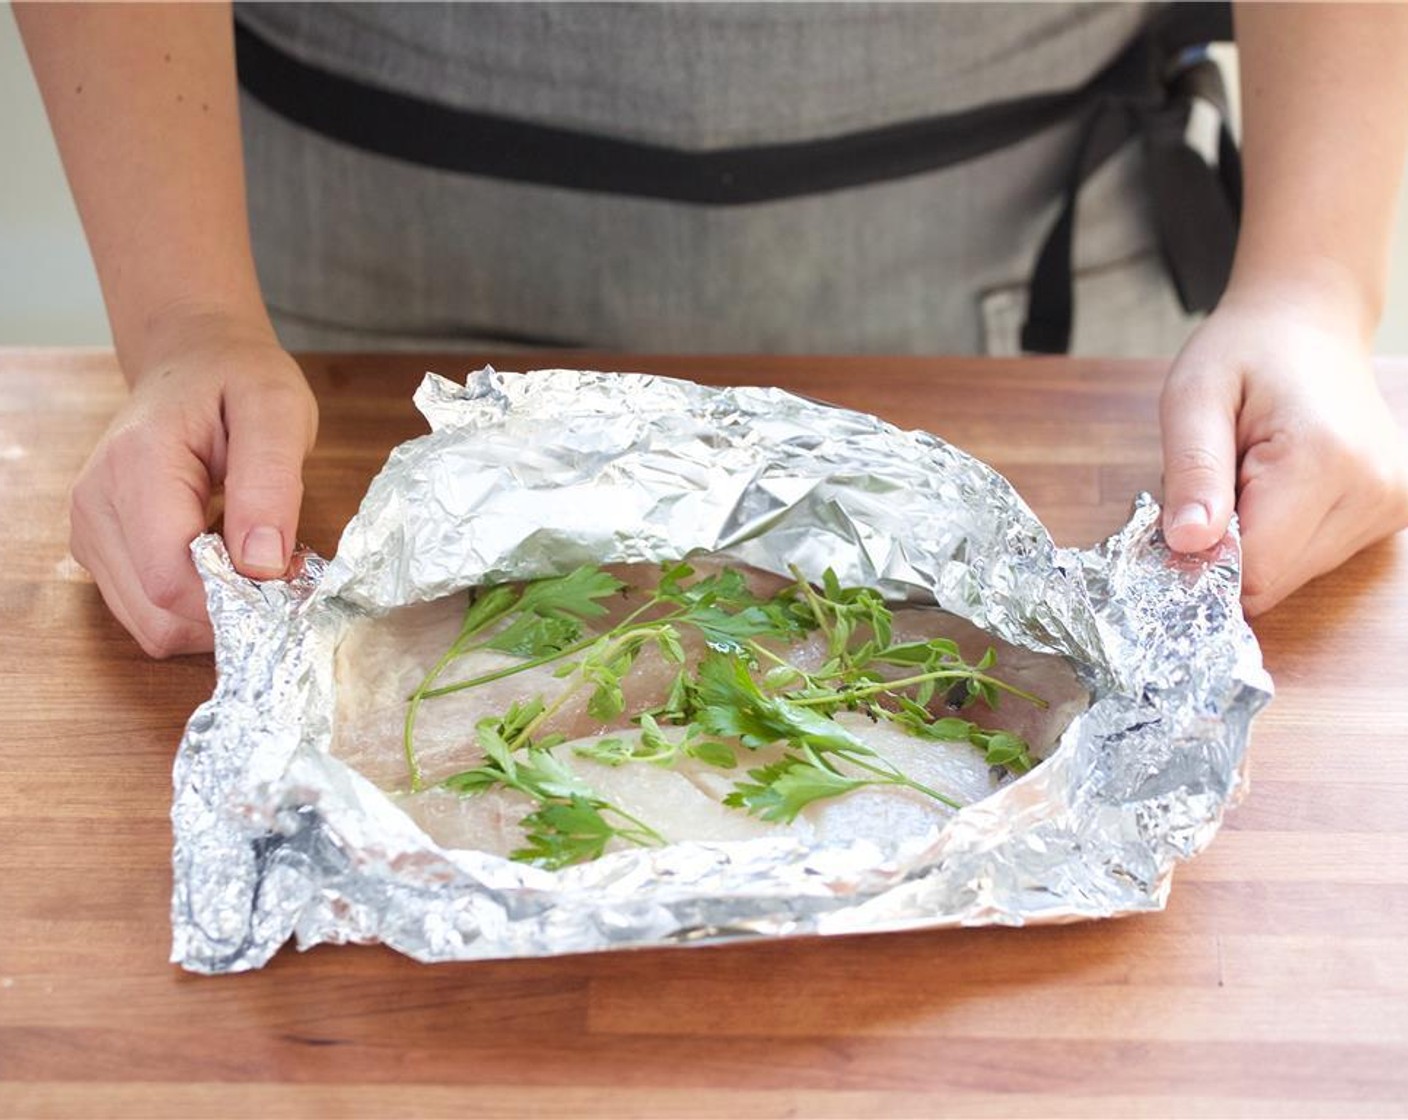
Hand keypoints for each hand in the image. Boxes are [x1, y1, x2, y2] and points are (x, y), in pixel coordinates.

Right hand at [69, 309, 317, 656]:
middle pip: (157, 613)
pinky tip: (225, 565)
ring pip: (150, 623)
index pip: (171, 579)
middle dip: (228, 614)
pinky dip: (192, 606)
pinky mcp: (99, 548)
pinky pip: (146, 610)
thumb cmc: (237, 380)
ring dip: (211, 615)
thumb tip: (263, 565)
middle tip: (280, 576)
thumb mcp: (277, 412)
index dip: (236, 601)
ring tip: (252, 565)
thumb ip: (270, 484)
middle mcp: (96, 505)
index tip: (290, 579)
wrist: (193, 360)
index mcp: (136, 467)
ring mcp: (90, 531)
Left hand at [1159, 281, 1407, 615]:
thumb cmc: (1244, 350)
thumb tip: (1188, 545)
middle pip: (1274, 579)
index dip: (1203, 555)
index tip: (1181, 516)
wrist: (1308, 322)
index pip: (1253, 567)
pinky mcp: (1390, 512)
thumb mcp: (1193, 396)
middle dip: (1226, 547)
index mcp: (1325, 459)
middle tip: (1216, 484)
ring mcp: (1391, 505)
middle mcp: (1373, 490)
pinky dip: (1280, 536)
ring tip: (1247, 475)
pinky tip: (1275, 486)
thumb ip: (1193, 471)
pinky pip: (1313, 557)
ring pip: (1292, 575)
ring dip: (1254, 540)